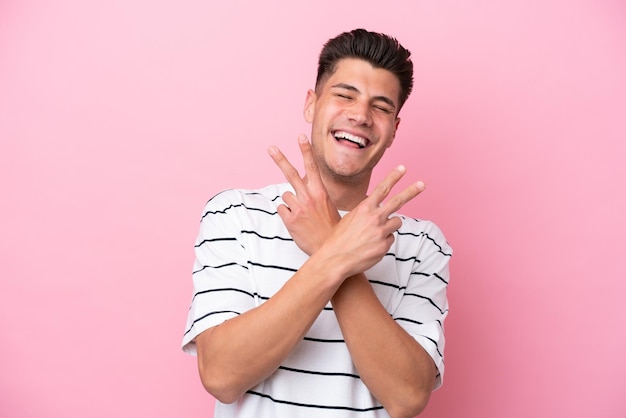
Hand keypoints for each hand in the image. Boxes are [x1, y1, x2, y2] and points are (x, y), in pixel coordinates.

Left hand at [268, 134, 340, 254]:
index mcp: (320, 192)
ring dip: (291, 204)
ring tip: (303, 215)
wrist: (330, 248)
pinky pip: (281, 210)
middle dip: (280, 159)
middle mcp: (309, 197)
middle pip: (291, 174)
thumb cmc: (330, 228)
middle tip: (271, 148)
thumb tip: (300, 189)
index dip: (306, 151)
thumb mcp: (328, 207)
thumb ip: (314, 196)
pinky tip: (297, 223)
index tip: (301, 136)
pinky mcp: (290, 220)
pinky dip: (287, 215)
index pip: (312, 167)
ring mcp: (298, 208)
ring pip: (286, 197)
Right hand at [321, 165, 424, 277]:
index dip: (393, 177)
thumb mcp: (349, 218)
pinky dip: (383, 242)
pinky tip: (370, 246)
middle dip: (411, 191)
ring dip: (390, 226)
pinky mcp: (384, 245)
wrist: (335, 259)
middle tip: (422, 184)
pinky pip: (390, 239)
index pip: (382, 188)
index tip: (402, 168)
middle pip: (398, 201)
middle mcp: (375, 217)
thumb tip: (378, 211)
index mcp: (365, 208)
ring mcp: (381, 232)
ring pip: (396, 223)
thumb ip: (365, 213)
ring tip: (374, 233)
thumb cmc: (339, 239)